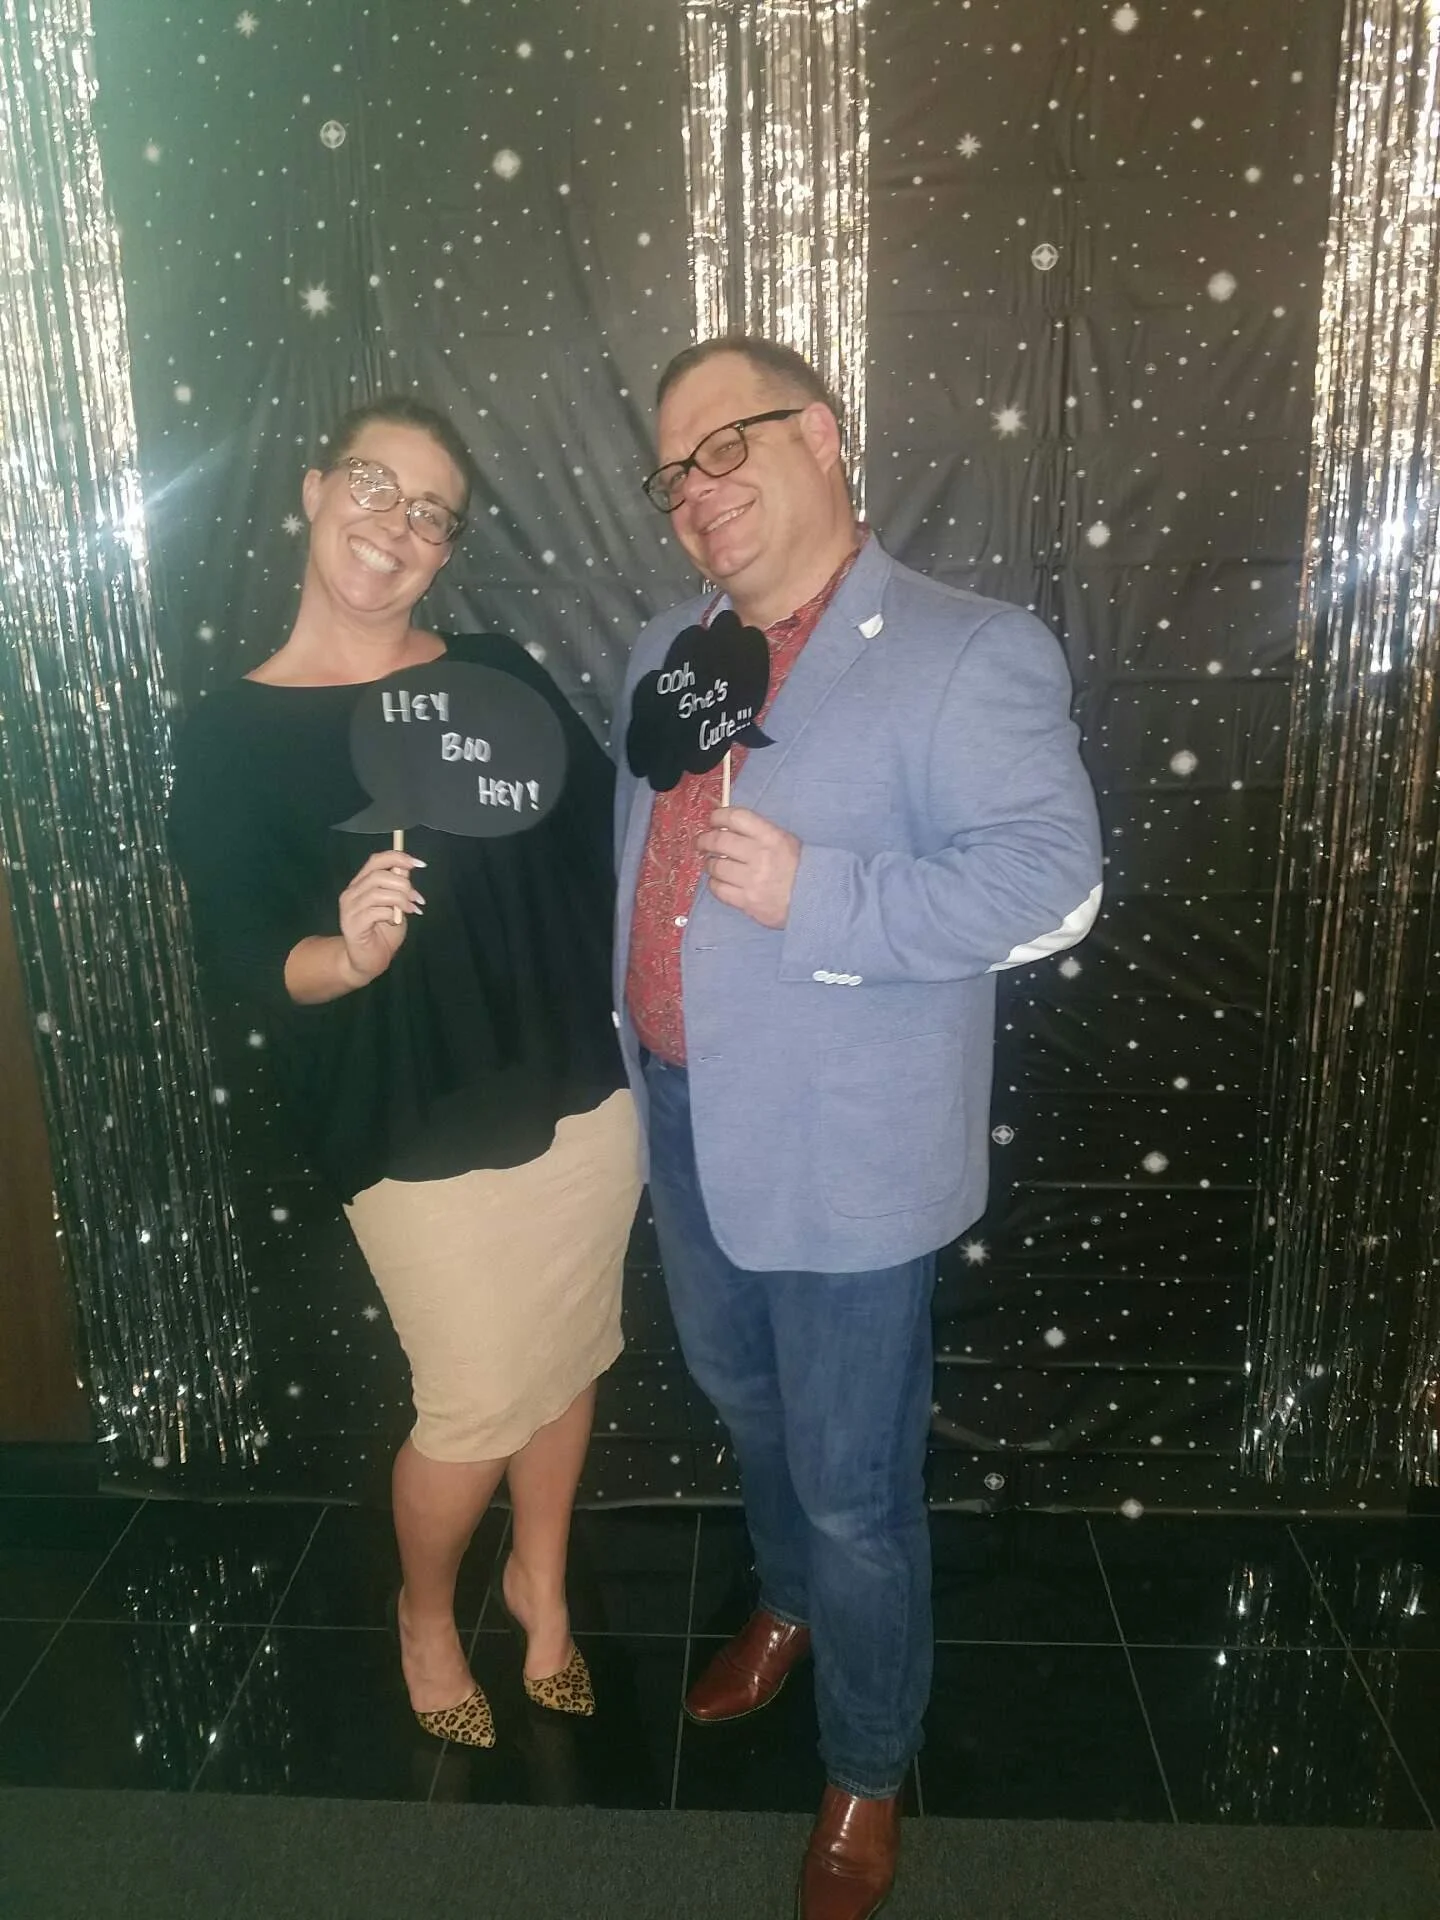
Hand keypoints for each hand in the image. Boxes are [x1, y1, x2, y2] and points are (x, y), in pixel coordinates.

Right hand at [337, 849, 425, 983]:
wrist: (368, 961)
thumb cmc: (383, 933)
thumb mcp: (396, 906)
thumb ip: (398, 888)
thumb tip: (407, 868)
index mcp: (361, 884)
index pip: (376, 860)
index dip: (398, 857)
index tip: (419, 864)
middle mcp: (352, 892)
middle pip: (379, 875)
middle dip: (403, 884)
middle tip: (416, 898)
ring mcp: (350, 908)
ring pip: (378, 892)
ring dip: (400, 899)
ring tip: (411, 909)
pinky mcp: (353, 924)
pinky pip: (376, 911)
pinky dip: (392, 914)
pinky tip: (396, 921)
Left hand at [698, 806, 800, 929]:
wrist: (817, 901)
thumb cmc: (801, 869)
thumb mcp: (786, 842)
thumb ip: (760, 833)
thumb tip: (728, 827)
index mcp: (771, 837)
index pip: (736, 818)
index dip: (719, 816)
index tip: (713, 820)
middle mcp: (759, 856)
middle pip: (719, 841)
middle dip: (705, 840)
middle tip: (702, 843)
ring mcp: (752, 880)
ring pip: (716, 866)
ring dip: (710, 864)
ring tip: (713, 864)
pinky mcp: (747, 901)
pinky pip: (719, 890)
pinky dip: (715, 884)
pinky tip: (719, 882)